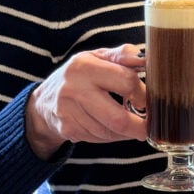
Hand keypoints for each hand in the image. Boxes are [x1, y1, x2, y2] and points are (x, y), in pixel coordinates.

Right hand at [25, 45, 146, 158]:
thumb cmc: (80, 74)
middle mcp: (74, 89)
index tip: (146, 99)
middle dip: (139, 126)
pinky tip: (111, 127)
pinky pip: (100, 138)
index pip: (126, 81)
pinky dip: (112, 136)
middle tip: (148, 126)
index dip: (142, 93)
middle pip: (118, 118)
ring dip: (126, 132)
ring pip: (110, 132)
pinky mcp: (68, 130)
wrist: (45, 99)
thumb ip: (123, 55)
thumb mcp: (98, 57)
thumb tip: (146, 59)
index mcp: (84, 66)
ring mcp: (68, 112)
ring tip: (129, 123)